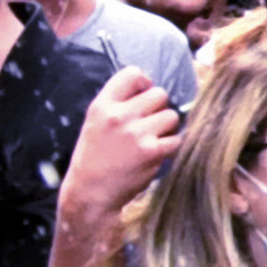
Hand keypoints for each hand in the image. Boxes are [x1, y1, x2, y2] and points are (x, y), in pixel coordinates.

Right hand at [62, 72, 178, 231]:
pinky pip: (176, 139)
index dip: (144, 83)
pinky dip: (170, 147)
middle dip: (159, 108)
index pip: (132, 74)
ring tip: (152, 140)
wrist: (90, 192)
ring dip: (167, 128)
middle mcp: (119, 116)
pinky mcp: (152, 152)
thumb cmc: (94, 157)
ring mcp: (136, 134)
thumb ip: (119, 104)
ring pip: (172, 116)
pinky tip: (156, 154)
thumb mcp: (95, 123)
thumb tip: (151, 88)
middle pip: (160, 94)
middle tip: (149, 124)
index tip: (143, 96)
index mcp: (102, 106)